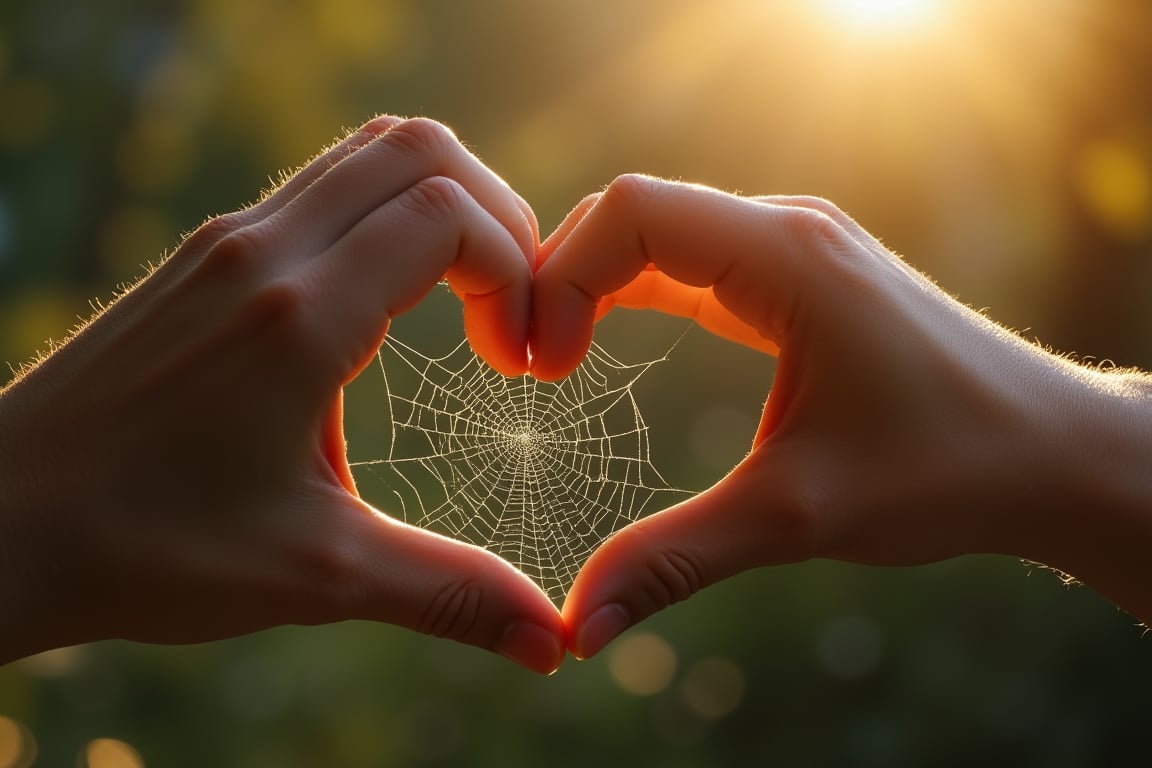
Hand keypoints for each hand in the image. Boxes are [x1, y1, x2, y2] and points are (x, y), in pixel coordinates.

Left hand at [0, 117, 563, 673]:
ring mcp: (225, 244)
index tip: (517, 359)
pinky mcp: (204, 256)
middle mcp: (262, 254)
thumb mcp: (315, 574)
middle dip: (496, 213)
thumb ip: (448, 593)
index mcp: (300, 318)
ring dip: (440, 201)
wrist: (0, 522)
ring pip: (366, 153)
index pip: (449, 213)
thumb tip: (552, 642)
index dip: (516, 268)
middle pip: (419, 148)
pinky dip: (382, 211)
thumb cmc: (144, 547)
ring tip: (464, 292)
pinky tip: (385, 299)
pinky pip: (319, 186)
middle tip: (511, 303)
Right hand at [531, 175, 1151, 658]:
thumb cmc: (949, 469)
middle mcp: (790, 230)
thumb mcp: (800, 516)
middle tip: (525, 364)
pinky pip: (696, 263)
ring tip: (551, 357)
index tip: (540, 365)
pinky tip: (606, 343)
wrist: (1051, 456)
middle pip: (636, 212)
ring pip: (663, 233)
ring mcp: (797, 249)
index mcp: (788, 257)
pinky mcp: (801, 279)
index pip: (634, 210)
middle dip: (564, 275)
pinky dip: (638, 293)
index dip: (562, 272)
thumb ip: (678, 558)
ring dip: (597, 283)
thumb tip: (577, 626)